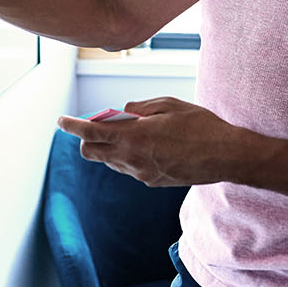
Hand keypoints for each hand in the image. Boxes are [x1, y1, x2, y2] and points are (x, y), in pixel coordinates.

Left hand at [55, 97, 244, 186]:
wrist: (226, 157)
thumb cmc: (200, 126)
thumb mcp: (169, 104)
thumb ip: (140, 108)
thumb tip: (123, 112)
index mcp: (133, 137)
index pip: (90, 133)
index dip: (71, 126)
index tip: (61, 121)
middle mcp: (132, 159)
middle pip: (91, 153)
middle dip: (88, 139)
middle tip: (102, 123)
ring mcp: (141, 174)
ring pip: (110, 161)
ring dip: (111, 147)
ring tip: (133, 131)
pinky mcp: (152, 182)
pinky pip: (129, 168)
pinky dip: (128, 155)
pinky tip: (149, 145)